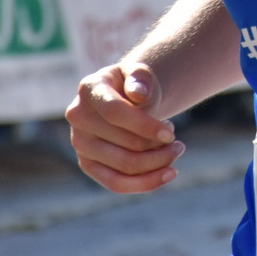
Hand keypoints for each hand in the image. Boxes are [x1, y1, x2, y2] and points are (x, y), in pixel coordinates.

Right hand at [64, 61, 185, 193]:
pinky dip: (146, 182)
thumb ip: (140, 78)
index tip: (172, 133)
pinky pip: (117, 183)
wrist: (124, 98)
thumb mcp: (139, 72)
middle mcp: (78, 118)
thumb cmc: (134, 84)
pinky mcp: (88, 164)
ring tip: (176, 150)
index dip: (145, 126)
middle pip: (125, 143)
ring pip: (124, 166)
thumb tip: (139, 94)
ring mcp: (81, 144)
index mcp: (89, 89)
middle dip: (159, 146)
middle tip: (177, 141)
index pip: (115, 113)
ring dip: (158, 162)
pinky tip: (169, 173)